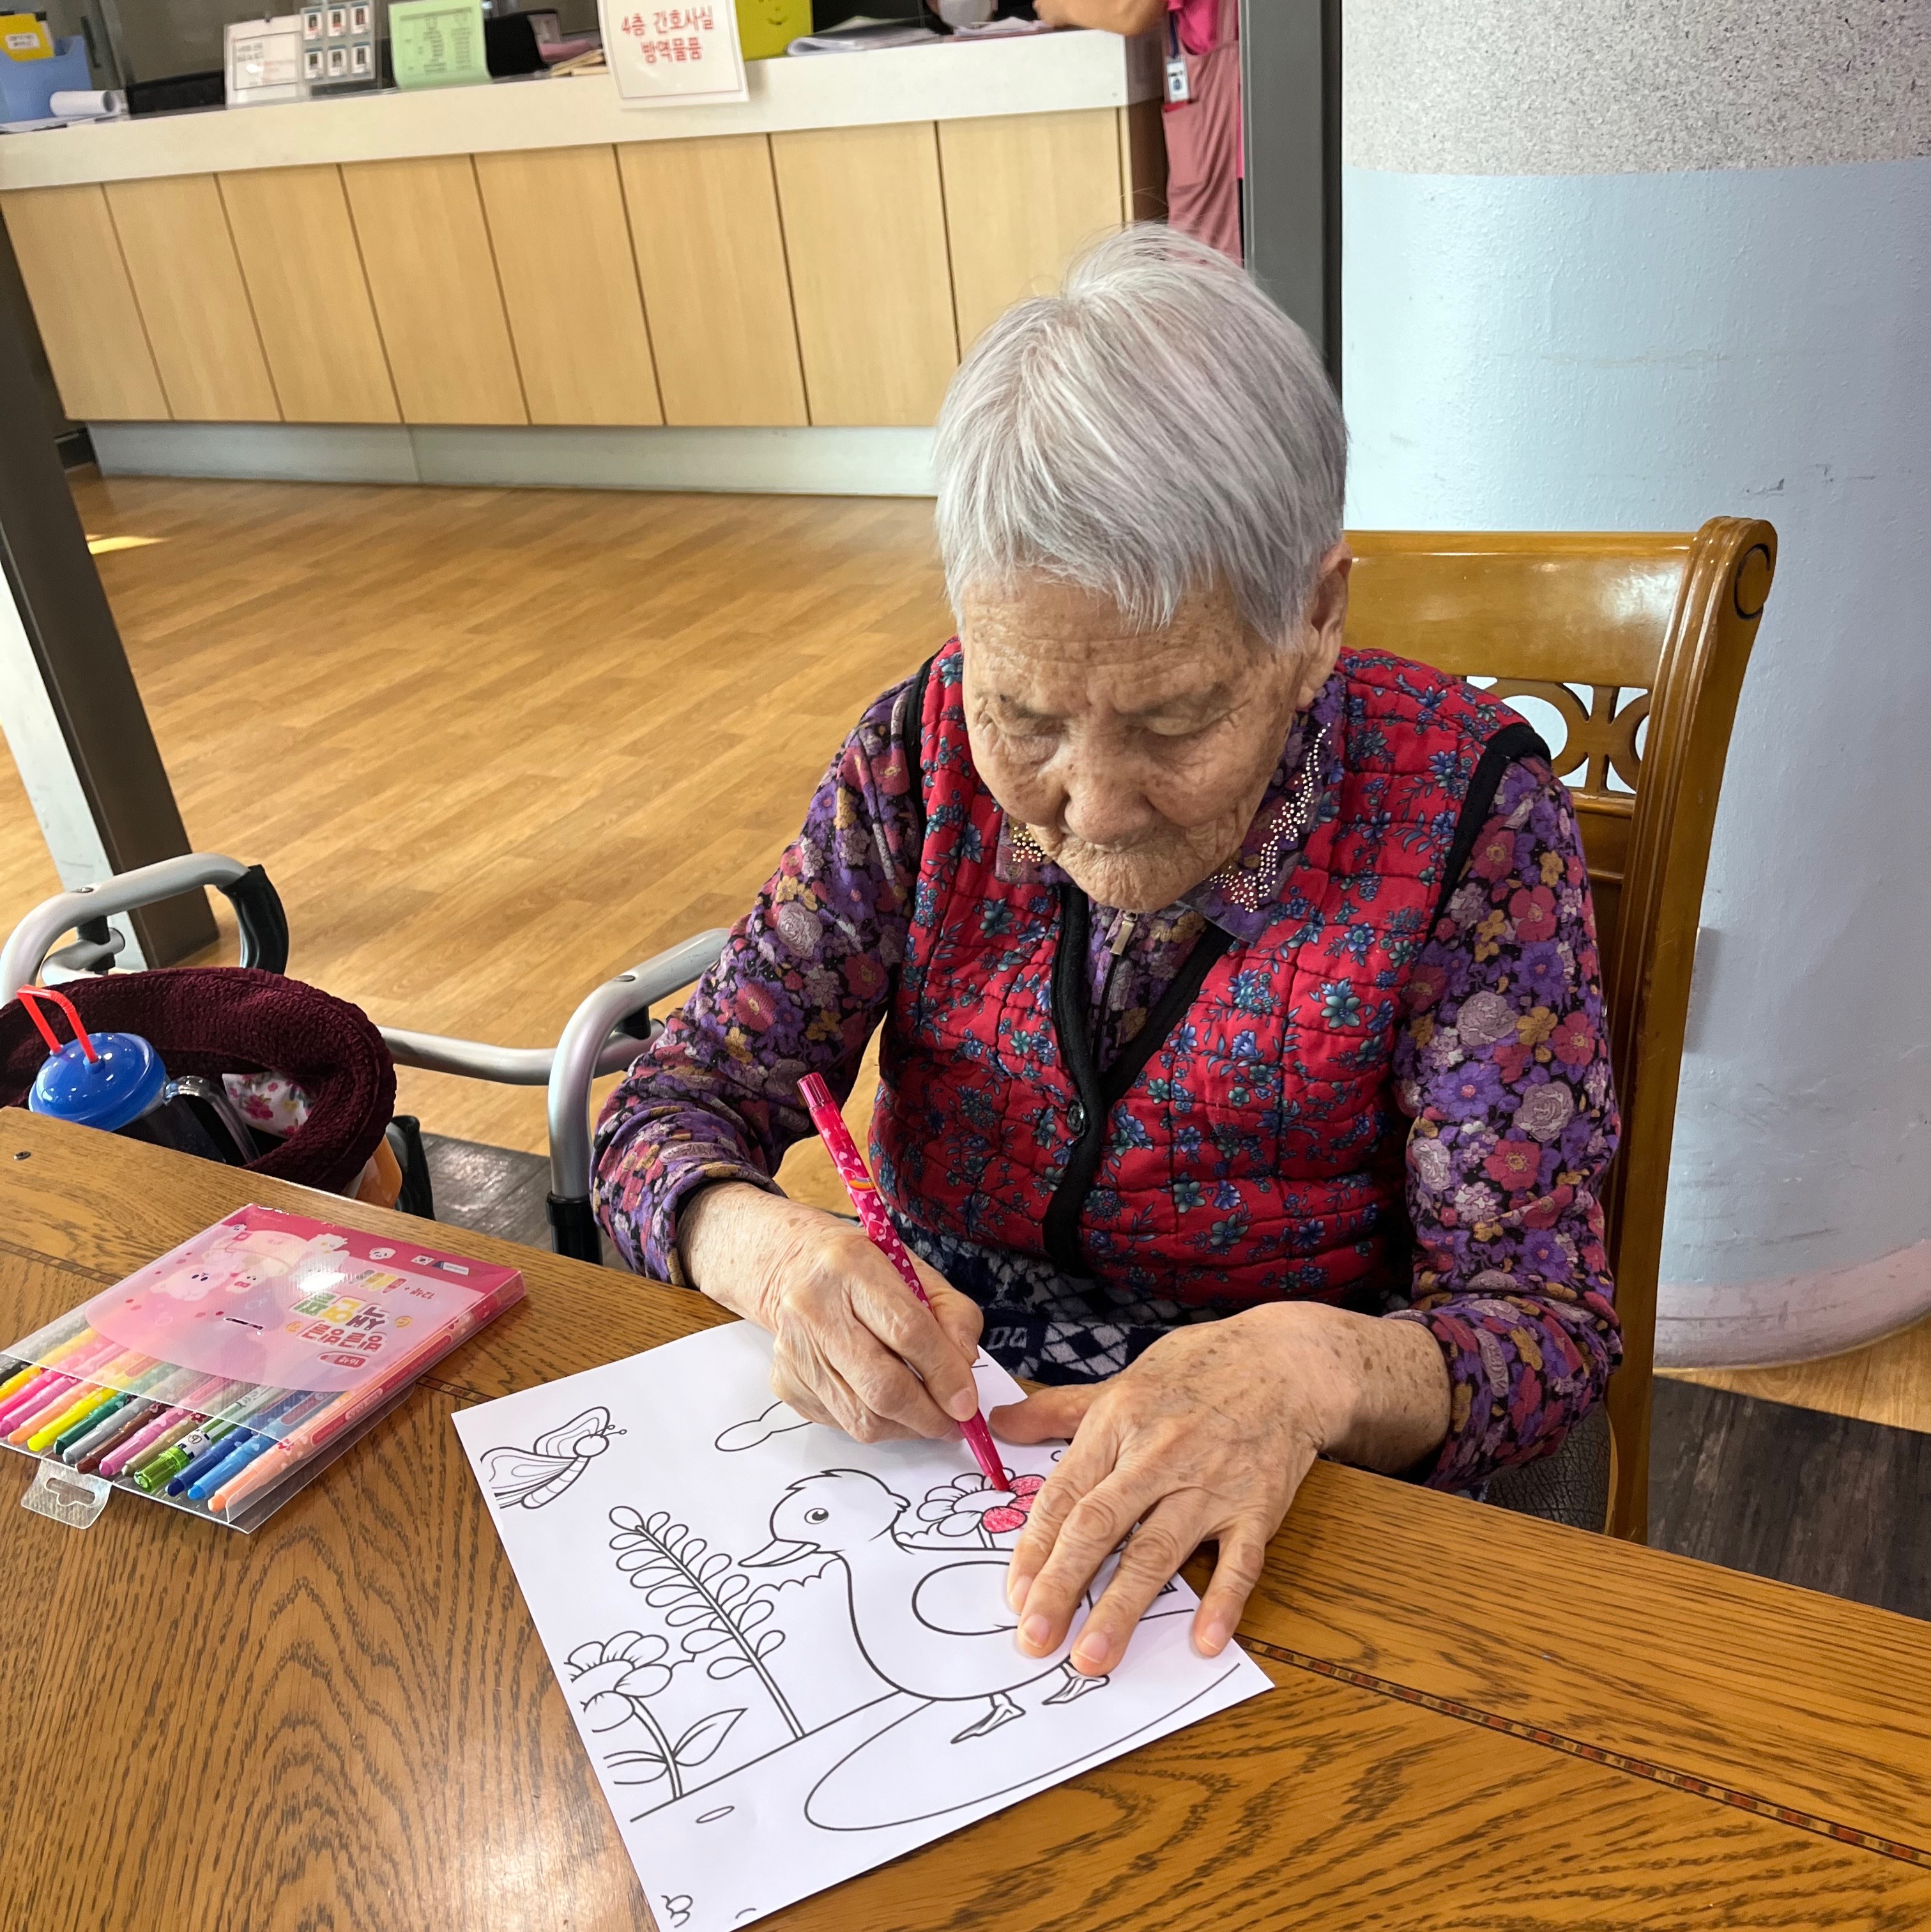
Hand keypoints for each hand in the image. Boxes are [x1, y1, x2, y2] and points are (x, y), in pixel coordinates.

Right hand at [680, 1183, 983, 1443]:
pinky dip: (877, 1424)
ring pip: (862, 1417)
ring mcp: (795, 1348)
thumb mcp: (920, 1273)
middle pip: (882, 1385)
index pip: (907, 1331)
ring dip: (907, 1428)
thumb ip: (955, 1315)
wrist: (797, 1269)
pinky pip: (842, 1423)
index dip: (944, 1373)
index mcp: (851, 1264)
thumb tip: (964, 1369)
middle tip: (955, 1423)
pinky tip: (889, 1406)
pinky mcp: (786, 1381)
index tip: (968, 1402)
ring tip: (929, 1419)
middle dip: (929, 1416)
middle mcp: (813, 1306)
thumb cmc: (868, 1272)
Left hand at [991, 1302, 1450, 1674]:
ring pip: (1158, 1551)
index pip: (1065, 1493)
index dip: (1036, 1546)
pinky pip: (1239, 1561)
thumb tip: (998, 1422)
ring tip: (1093, 1657)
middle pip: (1100, 1525)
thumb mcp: (1121, 1380)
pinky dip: (1223, 1601)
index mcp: (1118, 1423)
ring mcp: (1209, 1484)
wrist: (1286, 1360)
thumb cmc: (1198, 1369)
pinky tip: (1204, 1641)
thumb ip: (1058, 1410)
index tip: (1014, 1594)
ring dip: (1123, 1607)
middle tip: (1034, 1638)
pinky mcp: (1257, 1507)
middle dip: (1063, 1585)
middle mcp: (1158, 1456)